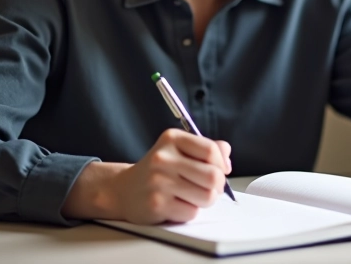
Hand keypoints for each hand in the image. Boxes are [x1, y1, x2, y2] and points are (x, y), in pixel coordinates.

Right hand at [62, 129, 231, 223]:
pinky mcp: (157, 204)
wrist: (123, 190)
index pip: (211, 150)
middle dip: (217, 186)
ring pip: (207, 196)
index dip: (221, 164)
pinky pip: (192, 212)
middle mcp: (163, 158)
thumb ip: (207, 149)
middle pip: (213, 176)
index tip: (220, 170)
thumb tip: (226, 161)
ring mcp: (159, 182)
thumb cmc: (158, 171)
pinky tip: (177, 205)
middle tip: (208, 188)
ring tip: (192, 196)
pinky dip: (189, 211)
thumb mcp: (179, 150)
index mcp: (172, 139)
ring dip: (205, 200)